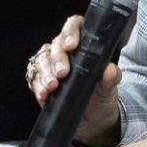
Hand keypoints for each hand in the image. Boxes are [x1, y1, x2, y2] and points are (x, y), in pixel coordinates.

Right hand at [23, 13, 122, 146]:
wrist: (93, 120)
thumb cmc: (101, 98)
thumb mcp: (109, 89)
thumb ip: (111, 78)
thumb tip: (110, 70)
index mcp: (83, 45)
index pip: (74, 26)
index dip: (70, 31)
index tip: (72, 45)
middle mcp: (65, 52)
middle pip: (55, 45)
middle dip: (57, 59)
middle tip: (63, 73)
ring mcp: (51, 66)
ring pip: (41, 60)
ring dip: (45, 73)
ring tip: (52, 86)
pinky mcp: (41, 82)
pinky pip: (34, 78)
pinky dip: (38, 86)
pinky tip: (44, 94)